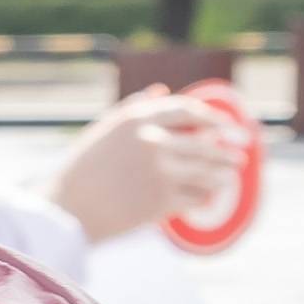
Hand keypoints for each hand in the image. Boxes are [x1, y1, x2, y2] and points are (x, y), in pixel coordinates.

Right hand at [55, 93, 224, 243]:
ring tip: (229, 178)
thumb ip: (133, 109)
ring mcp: (159, 171)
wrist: (64, 212)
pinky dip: (204, 198)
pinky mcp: (162, 200)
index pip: (188, 110)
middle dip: (227, 152)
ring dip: (223, 175)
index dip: (214, 118)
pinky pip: (196, 197)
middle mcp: (151, 141)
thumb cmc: (81, 172)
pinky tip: (207, 198)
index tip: (228, 126)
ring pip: (207, 172)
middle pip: (205, 143)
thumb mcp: (102, 132)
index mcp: (136, 120)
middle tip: (239, 156)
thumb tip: (162, 91)